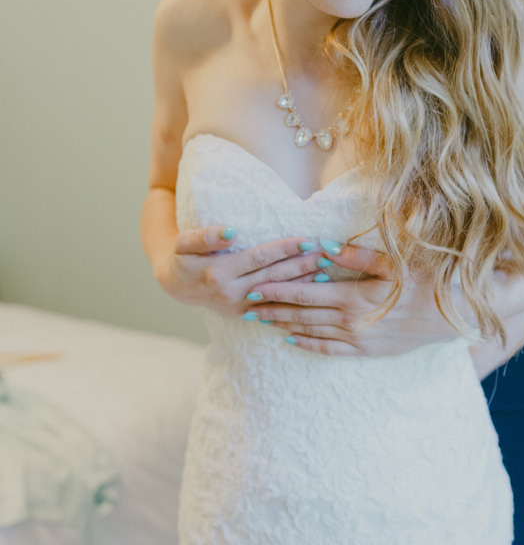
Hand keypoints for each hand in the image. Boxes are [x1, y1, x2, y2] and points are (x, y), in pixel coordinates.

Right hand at [155, 227, 324, 315]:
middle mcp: (231, 293)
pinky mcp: (244, 314)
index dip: (286, 248)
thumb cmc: (181, 257)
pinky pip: (273, 309)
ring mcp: (239, 306)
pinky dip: (293, 302)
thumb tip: (232, 231)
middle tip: (328, 254)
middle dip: (303, 265)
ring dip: (303, 283)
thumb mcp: (183, 243)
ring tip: (327, 271)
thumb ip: (205, 236)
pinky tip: (312, 294)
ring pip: (277, 294)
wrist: (174, 285)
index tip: (309, 240)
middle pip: (275, 276)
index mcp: (219, 272)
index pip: (260, 257)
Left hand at [241, 244, 461, 355]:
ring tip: (261, 321)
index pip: (305, 293)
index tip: (255, 286)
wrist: (452, 316)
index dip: (277, 290)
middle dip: (272, 309)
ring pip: (311, 333)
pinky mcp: (367, 350)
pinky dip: (308, 345)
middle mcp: (351, 322)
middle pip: (302, 315)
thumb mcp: (393, 262)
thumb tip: (325, 246)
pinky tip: (292, 341)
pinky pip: (330, 350)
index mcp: (354, 297)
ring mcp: (358, 340)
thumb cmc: (425, 282)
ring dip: (284, 326)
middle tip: (245, 306)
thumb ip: (357, 255)